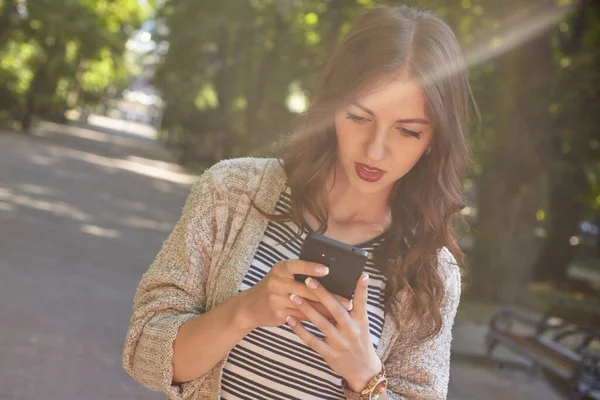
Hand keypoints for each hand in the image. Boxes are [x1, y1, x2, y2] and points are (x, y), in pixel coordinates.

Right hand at [238, 259, 350, 328]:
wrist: (250, 307)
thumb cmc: (273, 287)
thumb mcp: (281, 276)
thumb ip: (299, 274)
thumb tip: (329, 275)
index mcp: (280, 269)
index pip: (295, 265)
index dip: (310, 267)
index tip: (326, 269)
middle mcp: (276, 283)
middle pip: (306, 289)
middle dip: (328, 295)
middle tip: (346, 300)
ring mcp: (277, 300)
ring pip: (306, 305)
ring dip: (326, 310)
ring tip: (342, 312)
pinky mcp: (279, 315)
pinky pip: (302, 317)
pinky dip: (317, 318)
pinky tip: (329, 320)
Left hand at [286, 273, 381, 392]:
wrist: (363, 370)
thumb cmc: (360, 340)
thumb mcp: (363, 324)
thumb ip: (356, 306)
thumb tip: (355, 281)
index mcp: (360, 321)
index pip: (361, 302)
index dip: (362, 289)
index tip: (361, 274)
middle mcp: (351, 331)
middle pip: (336, 310)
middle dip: (322, 294)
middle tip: (308, 280)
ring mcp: (340, 343)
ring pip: (321, 323)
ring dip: (306, 309)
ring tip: (293, 296)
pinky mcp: (329, 354)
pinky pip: (312, 340)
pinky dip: (300, 330)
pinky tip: (290, 319)